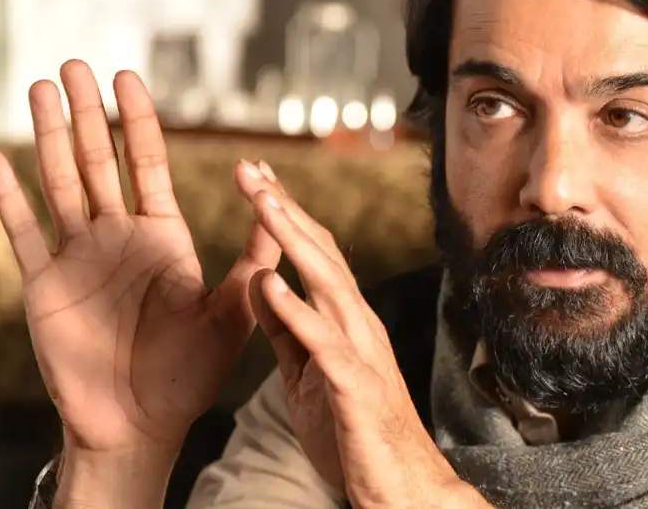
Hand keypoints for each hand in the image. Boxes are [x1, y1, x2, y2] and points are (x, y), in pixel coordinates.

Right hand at [0, 61, 280, 501]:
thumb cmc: (190, 371)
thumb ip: (257, 257)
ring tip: (41, 88)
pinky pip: (22, 232)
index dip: (139, 121)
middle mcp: (118, 237)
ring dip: (49, 136)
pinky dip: (7, 197)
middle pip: (98, 160)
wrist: (142, 422)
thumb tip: (275, 199)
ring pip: (59, 182)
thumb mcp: (235, 308)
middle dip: (88, 113)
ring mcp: (79, 257)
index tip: (130, 77)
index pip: (149, 164)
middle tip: (75, 62)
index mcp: (163, 236)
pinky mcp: (47, 286)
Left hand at [239, 174, 488, 507]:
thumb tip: (262, 283)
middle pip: (320, 253)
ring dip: (294, 240)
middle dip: (283, 209)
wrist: (397, 486)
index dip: (283, 215)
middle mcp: (357, 324)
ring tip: (263, 204)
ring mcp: (360, 351)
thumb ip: (286, 330)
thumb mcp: (305, 374)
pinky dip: (297, 310)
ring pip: (327, 283)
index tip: (254, 178)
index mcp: (345, 320)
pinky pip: (323, 342)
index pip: (313, 254)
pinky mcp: (354, 385)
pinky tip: (272, 283)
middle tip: (249, 169)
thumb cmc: (354, 434)